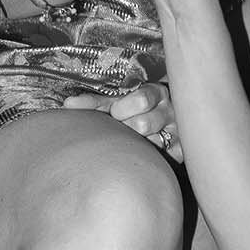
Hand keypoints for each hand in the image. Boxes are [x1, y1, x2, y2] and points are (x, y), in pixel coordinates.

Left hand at [65, 79, 182, 159]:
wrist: (160, 117)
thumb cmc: (129, 109)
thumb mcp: (115, 100)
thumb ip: (95, 103)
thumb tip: (67, 105)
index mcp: (156, 92)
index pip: (142, 98)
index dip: (123, 108)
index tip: (115, 113)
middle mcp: (170, 110)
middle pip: (142, 124)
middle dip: (126, 128)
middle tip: (122, 127)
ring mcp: (178, 130)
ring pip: (151, 142)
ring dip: (136, 144)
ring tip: (131, 140)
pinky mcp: (181, 151)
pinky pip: (163, 158)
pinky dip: (149, 156)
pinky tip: (144, 151)